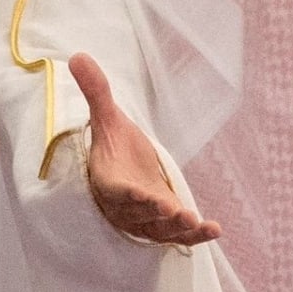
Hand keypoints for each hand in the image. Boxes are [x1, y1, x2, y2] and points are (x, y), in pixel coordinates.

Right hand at [70, 53, 219, 245]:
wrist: (124, 170)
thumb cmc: (115, 147)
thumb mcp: (108, 118)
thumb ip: (96, 91)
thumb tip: (77, 56)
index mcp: (109, 181)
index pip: (116, 191)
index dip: (128, 195)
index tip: (143, 195)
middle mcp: (126, 206)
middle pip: (140, 215)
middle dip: (157, 214)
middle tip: (175, 211)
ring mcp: (145, 220)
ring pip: (160, 229)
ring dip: (177, 227)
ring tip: (196, 222)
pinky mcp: (164, 226)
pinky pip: (179, 235)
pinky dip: (196, 236)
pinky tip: (215, 228)